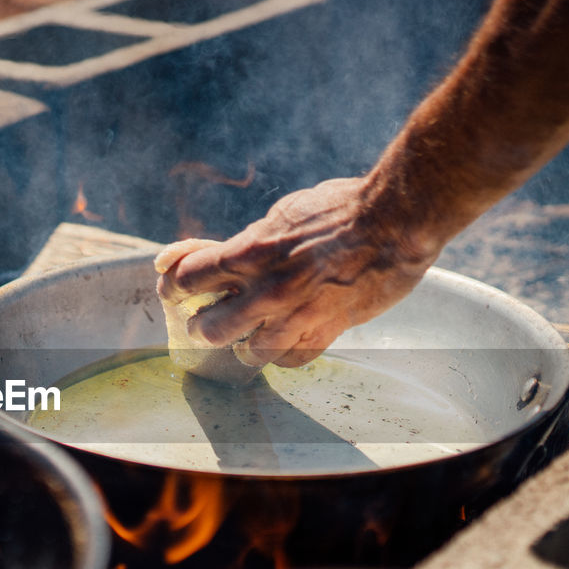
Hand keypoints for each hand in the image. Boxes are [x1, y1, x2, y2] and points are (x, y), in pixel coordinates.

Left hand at [155, 177, 440, 367]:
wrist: (396, 221)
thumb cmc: (340, 209)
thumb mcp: (283, 215)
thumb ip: (249, 242)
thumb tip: (221, 256)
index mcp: (252, 252)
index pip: (189, 278)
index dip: (175, 285)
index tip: (173, 288)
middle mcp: (269, 290)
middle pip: (209, 328)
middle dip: (201, 325)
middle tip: (204, 321)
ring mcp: (297, 317)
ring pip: (248, 353)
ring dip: (242, 345)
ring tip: (247, 336)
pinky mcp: (327, 332)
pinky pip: (291, 359)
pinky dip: (284, 352)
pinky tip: (285, 341)